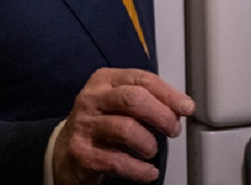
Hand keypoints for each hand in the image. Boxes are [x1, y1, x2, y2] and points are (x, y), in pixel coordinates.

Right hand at [53, 68, 195, 184]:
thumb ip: (147, 99)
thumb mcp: (119, 102)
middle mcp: (91, 99)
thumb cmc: (100, 124)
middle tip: (173, 130)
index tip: (186, 107)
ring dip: (149, 143)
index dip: (169, 94)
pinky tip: (148, 172)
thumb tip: (180, 107)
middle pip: (134, 99)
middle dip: (162, 116)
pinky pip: (118, 161)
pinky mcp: (82, 153)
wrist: (64, 153)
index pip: (142, 79)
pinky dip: (140, 169)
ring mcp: (84, 126)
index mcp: (104, 80)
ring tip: (152, 150)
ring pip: (126, 129)